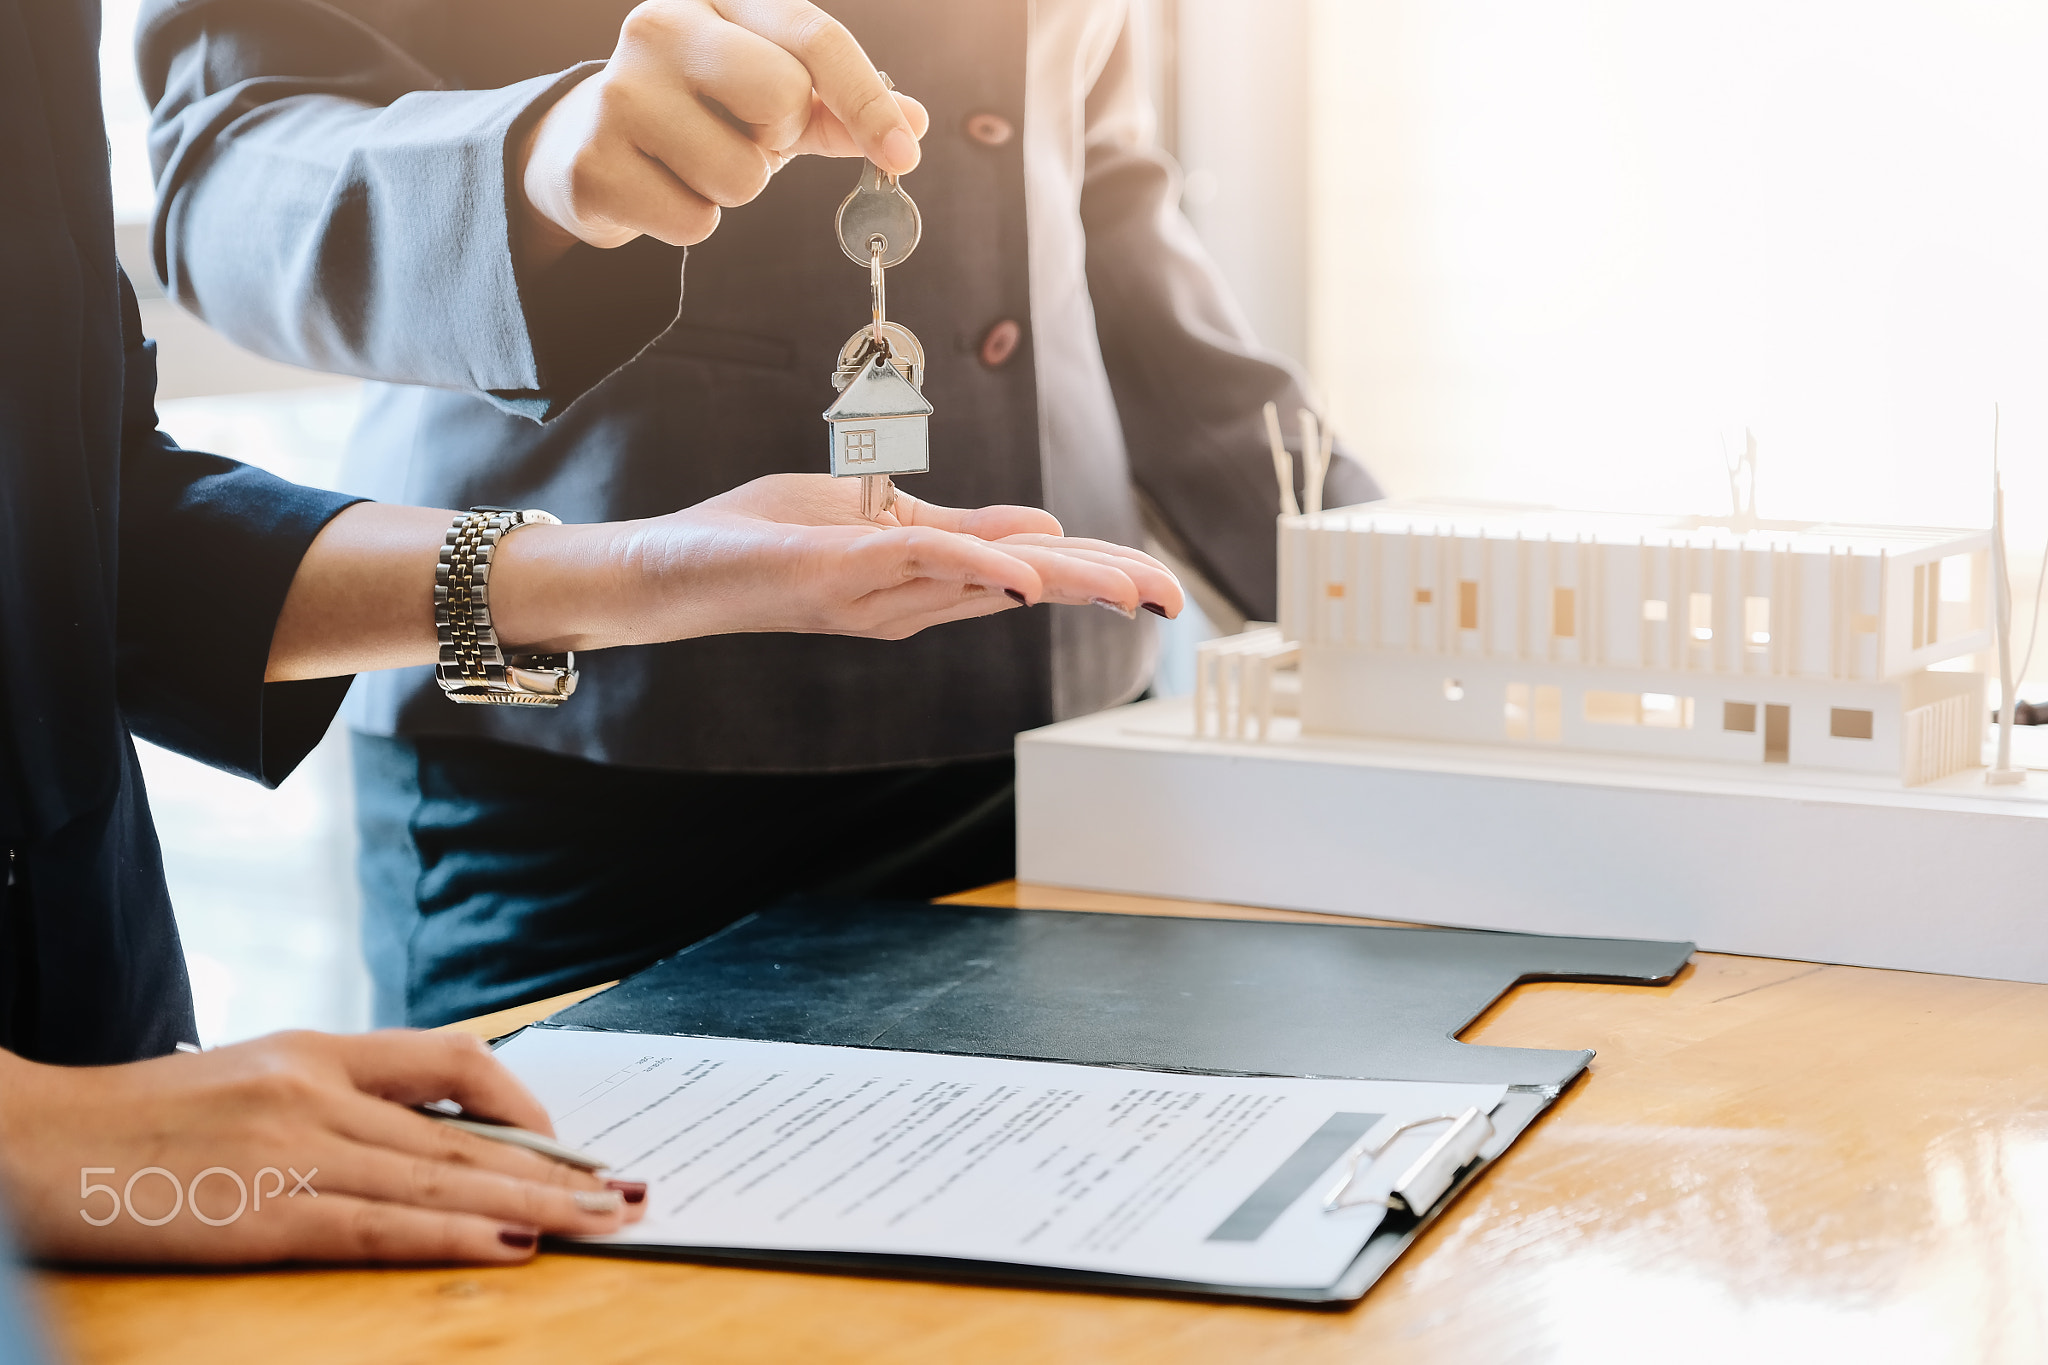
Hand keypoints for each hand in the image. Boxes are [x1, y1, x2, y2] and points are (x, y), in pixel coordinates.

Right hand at [0, 1031, 644, 1264]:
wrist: (24, 1141)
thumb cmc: (131, 1126)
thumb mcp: (244, 1081)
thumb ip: (332, 1099)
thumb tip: (424, 1141)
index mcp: (315, 1050)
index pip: (452, 1061)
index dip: (523, 1105)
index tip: (571, 1146)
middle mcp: (315, 1088)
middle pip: (466, 1134)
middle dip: (562, 1169)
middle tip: (634, 1192)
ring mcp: (288, 1147)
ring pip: (440, 1178)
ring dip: (536, 1204)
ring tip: (606, 1221)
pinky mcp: (257, 1212)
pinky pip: (377, 1227)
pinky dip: (454, 1235)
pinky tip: (513, 1244)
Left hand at [493, 474, 1185, 650]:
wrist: (667, 569)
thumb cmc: (758, 537)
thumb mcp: (872, 516)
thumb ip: (954, 526)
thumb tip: (1043, 532)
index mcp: (927, 576)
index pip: (1031, 572)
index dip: (1101, 575)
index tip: (1165, 590)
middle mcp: (915, 595)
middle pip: (1030, 587)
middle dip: (1107, 590)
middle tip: (1178, 603)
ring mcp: (880, 591)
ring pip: (993, 579)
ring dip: (1070, 581)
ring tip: (1139, 588)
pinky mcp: (840, 575)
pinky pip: (923, 565)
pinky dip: (980, 568)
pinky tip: (1031, 576)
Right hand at [518, 0, 928, 264]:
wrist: (586, 145)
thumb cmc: (697, 113)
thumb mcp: (769, 97)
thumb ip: (839, 109)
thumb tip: (914, 125)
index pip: (811, 34)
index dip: (866, 98)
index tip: (902, 152)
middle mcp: (660, 25)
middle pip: (783, 97)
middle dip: (779, 138)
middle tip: (744, 137)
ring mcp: (618, 91)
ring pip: (742, 176)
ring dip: (733, 189)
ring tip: (694, 163)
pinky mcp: (593, 162)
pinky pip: (694, 222)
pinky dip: (691, 222)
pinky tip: (660, 189)